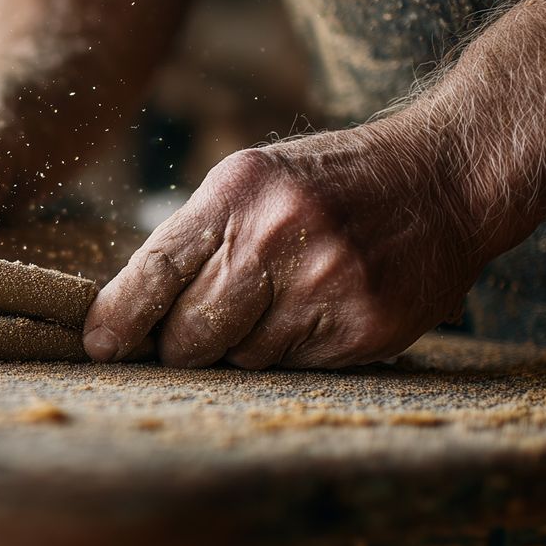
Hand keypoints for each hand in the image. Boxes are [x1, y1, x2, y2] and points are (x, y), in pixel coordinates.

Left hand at [83, 121, 491, 367]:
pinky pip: (295, 368)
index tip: (98, 345)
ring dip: (248, 347)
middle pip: (190, 332)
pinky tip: (323, 313)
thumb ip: (198, 240)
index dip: (120, 316)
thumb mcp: (257, 184)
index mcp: (239, 192)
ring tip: (284, 303)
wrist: (447, 176)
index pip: (156, 268)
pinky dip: (297, 353)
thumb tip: (130, 316)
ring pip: (242, 359)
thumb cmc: (332, 186)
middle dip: (185, 344)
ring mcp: (324, 283)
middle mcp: (277, 235)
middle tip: (202, 332)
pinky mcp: (363, 325)